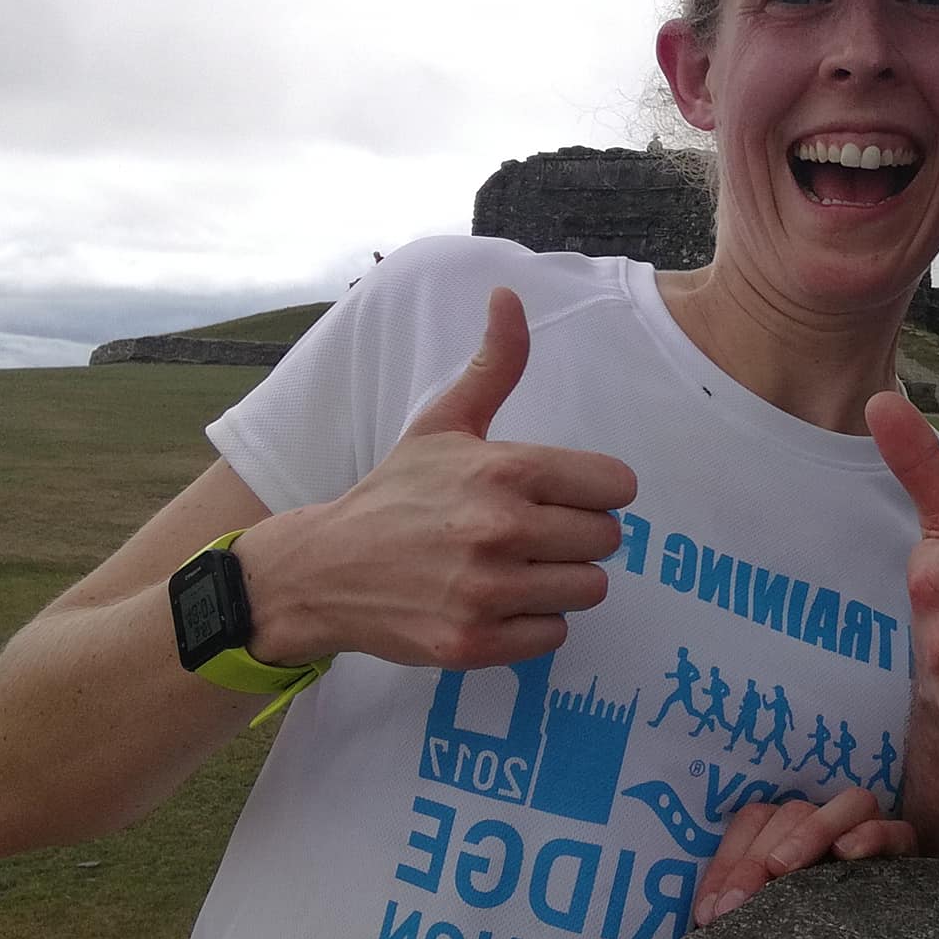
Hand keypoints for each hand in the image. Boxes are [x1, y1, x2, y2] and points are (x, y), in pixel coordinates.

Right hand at [236, 286, 637, 669]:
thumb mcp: (443, 423)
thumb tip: (509, 294)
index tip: (563, 495)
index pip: (616, 486)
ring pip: (588, 589)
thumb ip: (494, 365)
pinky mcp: (474, 644)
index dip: (594, 491)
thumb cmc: (396, 493)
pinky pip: (554, 635)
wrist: (323, 570)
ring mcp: (486, 591)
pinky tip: (497, 603)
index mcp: (505, 470)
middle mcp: (500, 529)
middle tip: (534, 534)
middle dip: (578, 537)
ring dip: (560, 582)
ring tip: (516, 568)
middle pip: (607, 541)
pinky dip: (534, 624)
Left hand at [692, 791, 916, 927]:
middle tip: (737, 905)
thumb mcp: (773, 918)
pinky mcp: (905, 849)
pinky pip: (897, 829)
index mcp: (793, 833)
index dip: (728, 860)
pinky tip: (848, 853)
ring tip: (781, 869)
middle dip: (757, 857)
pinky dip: (872, 834)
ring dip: (809, 831)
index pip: (756, 821)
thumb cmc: (814, 935)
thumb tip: (709, 916)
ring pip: (848, 803)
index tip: (711, 911)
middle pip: (794, 812)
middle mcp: (830, 824)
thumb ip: (748, 906)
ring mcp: (870, 831)